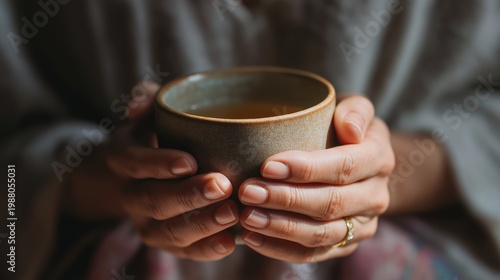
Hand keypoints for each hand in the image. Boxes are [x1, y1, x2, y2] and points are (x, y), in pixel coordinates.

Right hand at [63, 82, 238, 260]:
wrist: (141, 174)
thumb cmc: (156, 134)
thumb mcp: (149, 112)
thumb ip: (146, 99)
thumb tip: (136, 107)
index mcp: (124, 158)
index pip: (135, 162)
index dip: (159, 164)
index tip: (189, 162)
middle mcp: (130, 194)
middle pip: (153, 200)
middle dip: (188, 196)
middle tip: (222, 186)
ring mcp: (145, 222)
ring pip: (167, 231)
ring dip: (200, 224)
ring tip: (232, 213)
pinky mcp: (164, 240)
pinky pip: (182, 251)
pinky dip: (205, 249)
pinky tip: (229, 241)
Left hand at [238, 95, 394, 262]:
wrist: (359, 165)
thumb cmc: (344, 129)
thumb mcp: (356, 109)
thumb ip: (356, 111)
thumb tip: (351, 130)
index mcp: (379, 159)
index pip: (344, 167)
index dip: (307, 169)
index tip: (268, 166)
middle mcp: (376, 197)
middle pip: (330, 203)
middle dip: (285, 199)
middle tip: (248, 192)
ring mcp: (361, 226)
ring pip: (320, 234)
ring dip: (280, 227)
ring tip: (247, 216)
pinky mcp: (344, 245)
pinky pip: (313, 254)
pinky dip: (280, 249)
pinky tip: (252, 237)